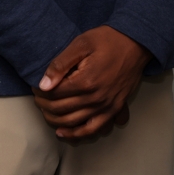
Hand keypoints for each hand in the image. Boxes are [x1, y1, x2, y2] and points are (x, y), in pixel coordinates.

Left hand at [32, 26, 152, 141]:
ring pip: (72, 122)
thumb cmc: (108, 40)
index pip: (54, 94)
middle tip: (38, 98)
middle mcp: (95, 98)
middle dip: (44, 105)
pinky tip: (63, 132)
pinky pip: (92, 129)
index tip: (36, 87)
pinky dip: (76, 134)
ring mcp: (106, 106)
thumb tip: (43, 85)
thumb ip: (61, 64)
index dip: (40, 92)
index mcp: (85, 81)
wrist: (137, 42)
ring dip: (54, 120)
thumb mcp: (82, 44)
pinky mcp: (114, 109)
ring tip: (46, 111)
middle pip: (60, 110)